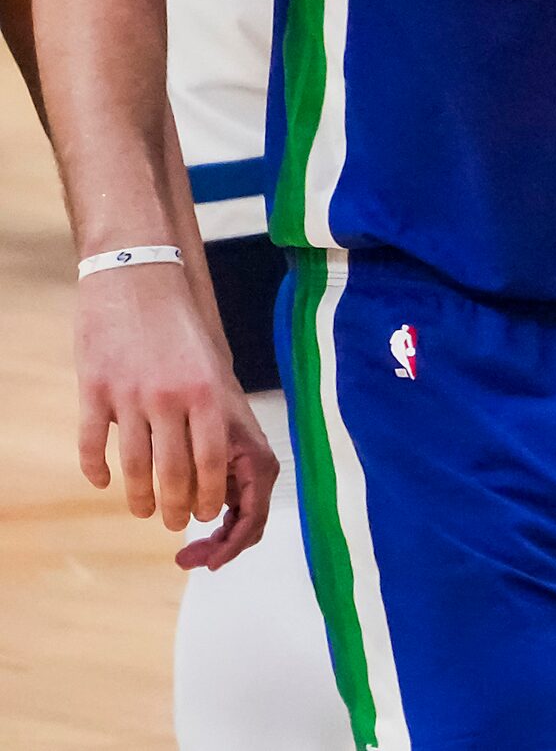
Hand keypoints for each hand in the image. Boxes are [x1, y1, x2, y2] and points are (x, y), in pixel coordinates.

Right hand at [74, 265, 276, 566]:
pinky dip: (96, 470)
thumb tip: (222, 456)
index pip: (210, 461)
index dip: (206, 495)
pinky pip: (91, 443)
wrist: (136, 275)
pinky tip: (102, 483)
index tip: (203, 514)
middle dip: (175, 506)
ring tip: (143, 511)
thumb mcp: (212, 361)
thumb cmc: (181, 322)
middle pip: (172, 471)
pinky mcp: (93, 389)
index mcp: (206, 391)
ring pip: (132, 465)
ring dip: (138, 496)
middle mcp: (169, 397)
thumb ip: (213, 406)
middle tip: (173, 523)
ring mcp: (128, 395)